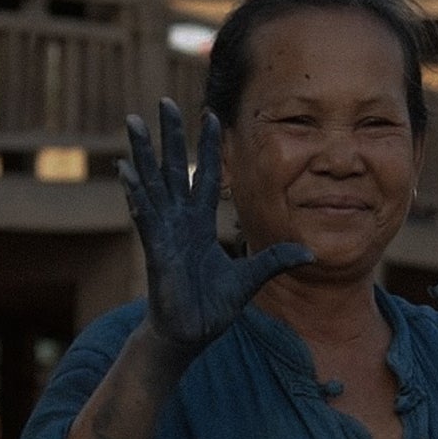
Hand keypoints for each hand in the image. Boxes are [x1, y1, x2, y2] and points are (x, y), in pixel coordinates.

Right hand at [119, 99, 312, 359]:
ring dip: (143, 154)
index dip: (209, 148)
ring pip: (152, 184)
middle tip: (162, 103)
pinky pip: (145, 217)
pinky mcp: (156, 250)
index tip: (212, 116)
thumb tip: (311, 253)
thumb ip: (276, 260)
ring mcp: (165, 233)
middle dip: (168, 136)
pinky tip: (127, 172)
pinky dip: (137, 195)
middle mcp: (180, 222)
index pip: (206, 177)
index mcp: (200, 225)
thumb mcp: (251, 279)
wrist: (190, 335)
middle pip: (173, 169)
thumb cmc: (213, 308)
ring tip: (133, 122)